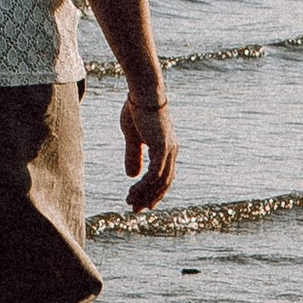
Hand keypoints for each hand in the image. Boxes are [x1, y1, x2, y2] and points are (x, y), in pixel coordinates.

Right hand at [121, 81, 177, 213]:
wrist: (142, 93)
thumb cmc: (136, 110)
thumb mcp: (133, 137)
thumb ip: (134, 155)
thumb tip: (132, 176)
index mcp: (166, 148)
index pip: (164, 177)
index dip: (154, 192)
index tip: (143, 203)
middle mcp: (171, 151)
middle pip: (164, 183)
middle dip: (149, 198)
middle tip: (135, 209)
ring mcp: (168, 150)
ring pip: (159, 182)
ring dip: (144, 194)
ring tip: (130, 202)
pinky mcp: (161, 148)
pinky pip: (154, 174)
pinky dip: (144, 185)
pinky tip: (133, 190)